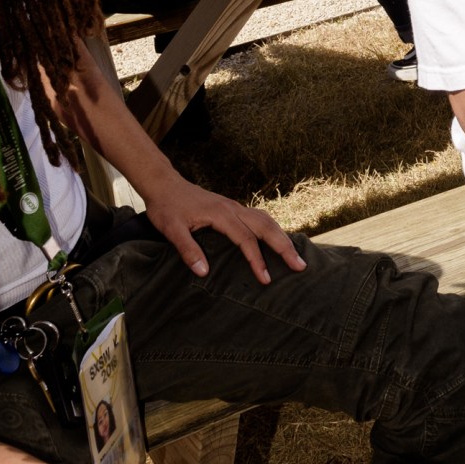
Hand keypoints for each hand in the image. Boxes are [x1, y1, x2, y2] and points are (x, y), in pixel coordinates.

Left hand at [141, 175, 303, 284]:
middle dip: (284, 246)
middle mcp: (233, 208)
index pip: (246, 239)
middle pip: (267, 226)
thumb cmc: (167, 207)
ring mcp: (234, 206)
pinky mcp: (232, 208)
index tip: (266, 279)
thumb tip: (204, 273)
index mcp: (222, 214)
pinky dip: (272, 230)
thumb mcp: (171, 230)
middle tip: (300, 266)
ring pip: (266, 220)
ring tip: (295, 255)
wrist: (164, 184)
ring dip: (282, 237)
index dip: (257, 260)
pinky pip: (259, 218)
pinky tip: (276, 240)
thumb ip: (188, 250)